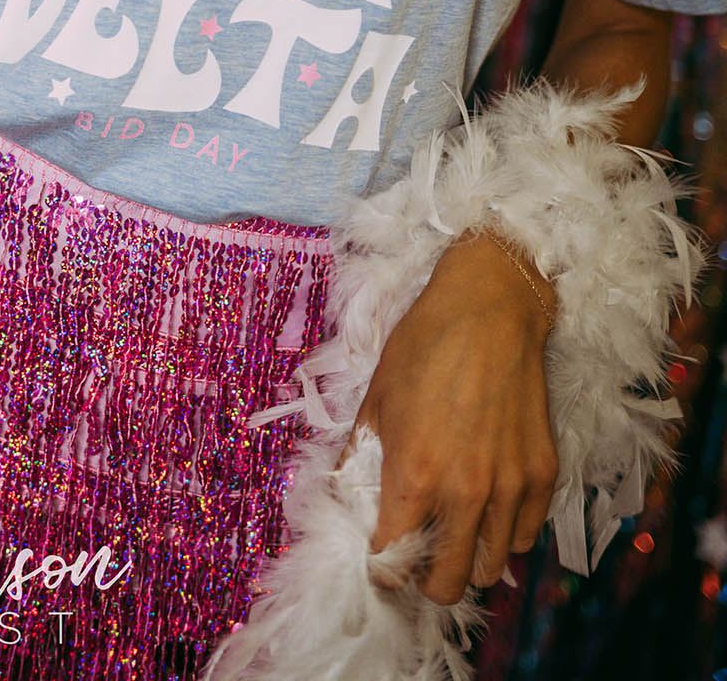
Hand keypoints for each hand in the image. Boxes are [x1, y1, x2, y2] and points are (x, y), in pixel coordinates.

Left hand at [334, 231, 559, 605]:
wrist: (489, 309)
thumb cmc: (424, 346)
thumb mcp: (376, 399)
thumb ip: (362, 458)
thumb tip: (350, 499)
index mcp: (415, 475)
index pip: (392, 561)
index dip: (381, 568)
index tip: (381, 559)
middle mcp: (466, 492)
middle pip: (447, 584)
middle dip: (425, 581)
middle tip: (418, 558)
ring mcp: (510, 487)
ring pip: (490, 568)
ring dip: (468, 561)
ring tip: (455, 535)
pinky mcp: (543, 474)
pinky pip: (526, 535)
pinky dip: (506, 535)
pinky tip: (490, 509)